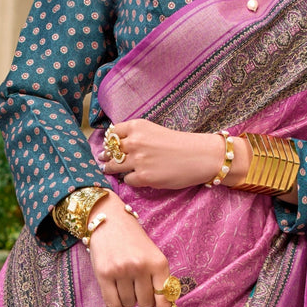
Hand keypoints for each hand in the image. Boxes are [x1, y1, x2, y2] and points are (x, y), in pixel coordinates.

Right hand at [85, 191, 173, 306]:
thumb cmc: (133, 241)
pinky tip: (115, 291)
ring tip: (124, 281)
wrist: (109, 220)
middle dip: (142, 300)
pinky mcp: (103, 274)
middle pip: (145, 303)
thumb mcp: (152, 255)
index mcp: (158, 262)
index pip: (164, 297)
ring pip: (128, 304)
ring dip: (127, 299)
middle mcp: (141, 266)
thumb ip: (158, 279)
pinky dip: (116, 303)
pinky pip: (113, 304)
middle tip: (137, 286)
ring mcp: (121, 270)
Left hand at [100, 119, 249, 188]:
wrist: (200, 156)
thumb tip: (115, 147)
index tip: (110, 147)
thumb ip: (136, 136)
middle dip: (107, 157)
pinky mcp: (143, 177)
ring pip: (114, 167)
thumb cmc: (180, 144)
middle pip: (110, 151)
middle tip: (106, 161)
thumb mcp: (155, 131)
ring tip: (114, 170)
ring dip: (113, 169)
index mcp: (138, 126)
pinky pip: (127, 180)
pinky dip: (132, 180)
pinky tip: (139, 177)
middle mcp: (135, 141)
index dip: (110, 142)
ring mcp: (138, 160)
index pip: (112, 134)